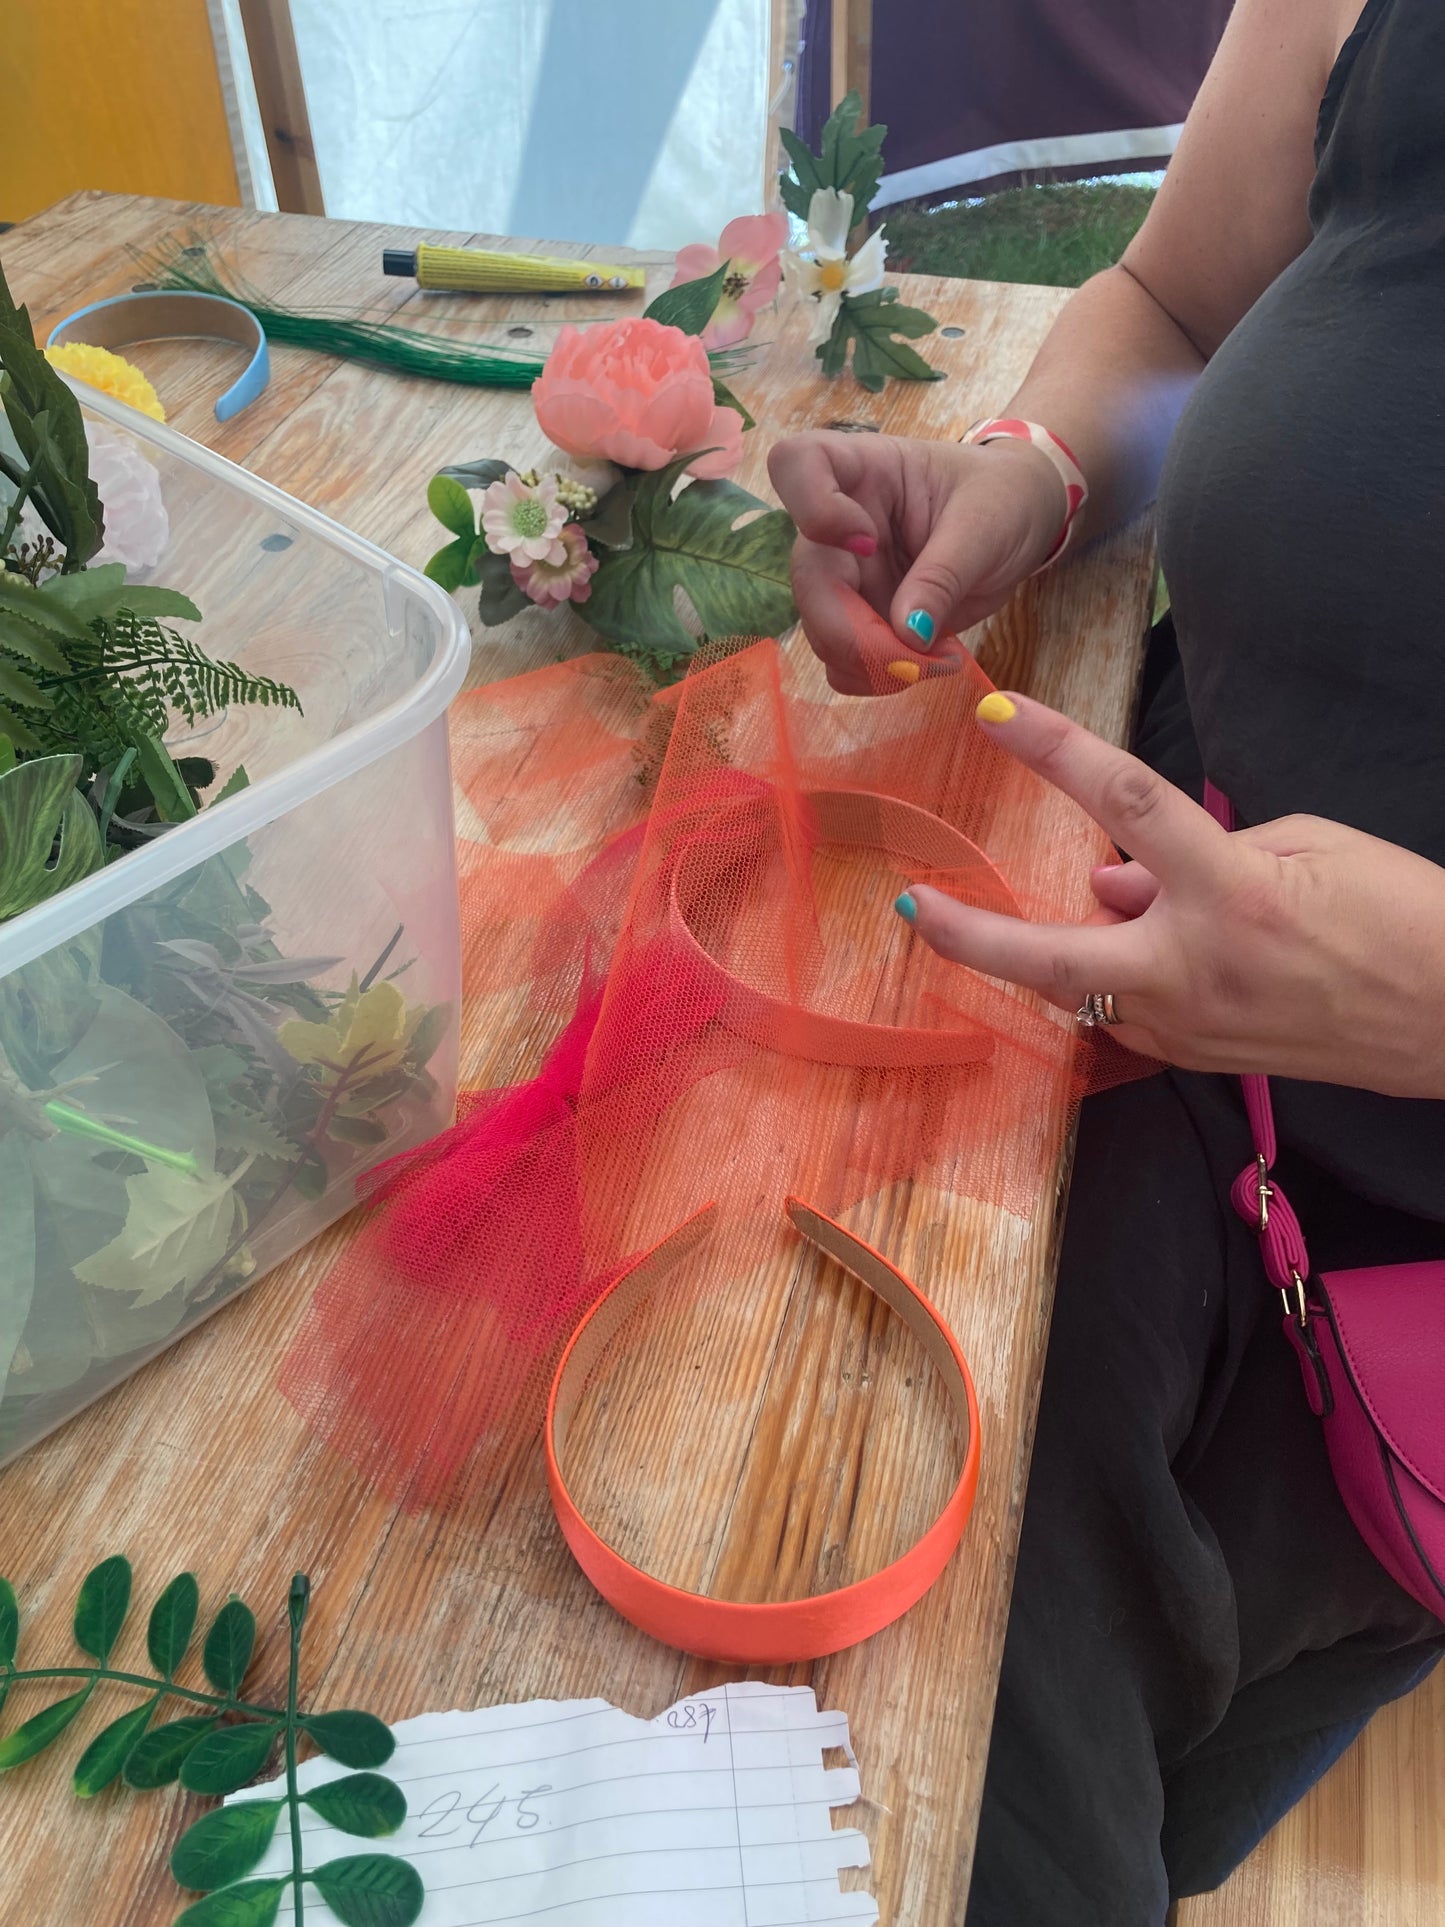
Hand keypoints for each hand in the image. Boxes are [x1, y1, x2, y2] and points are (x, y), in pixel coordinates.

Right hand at [767, 431, 1067, 692]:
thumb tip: (905, 634)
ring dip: (872, 663)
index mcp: (865, 471)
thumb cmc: (1002, 499)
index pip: (796, 463)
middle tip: (916, 657)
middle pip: (808, 577)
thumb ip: (943, 575)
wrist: (1022, 520)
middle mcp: (840, 524)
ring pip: (821, 630)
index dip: (814, 508)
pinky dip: (877, 677)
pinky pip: (843, 661)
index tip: (867, 541)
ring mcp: (847, 575)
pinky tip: (924, 666)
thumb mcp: (985, 525)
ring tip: (938, 661)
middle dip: (853, 631)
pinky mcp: (861, 619)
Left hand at [898, 693, 1444, 1098]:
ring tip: (1071, 913)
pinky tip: (1140, 953)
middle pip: (1048, 955)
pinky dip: (1115, 979)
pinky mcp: (1200, 1061)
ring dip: (1061, 951)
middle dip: (968, 935)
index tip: (997, 715)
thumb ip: (1189, 854)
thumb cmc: (1403, 914)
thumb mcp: (1305, 846)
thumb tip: (1112, 878)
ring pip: (1082, 989)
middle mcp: (1195, 967)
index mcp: (1229, 891)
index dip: (1054, 752)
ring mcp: (1192, 1028)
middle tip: (914, 906)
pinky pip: (1126, 1016)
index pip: (1123, 803)